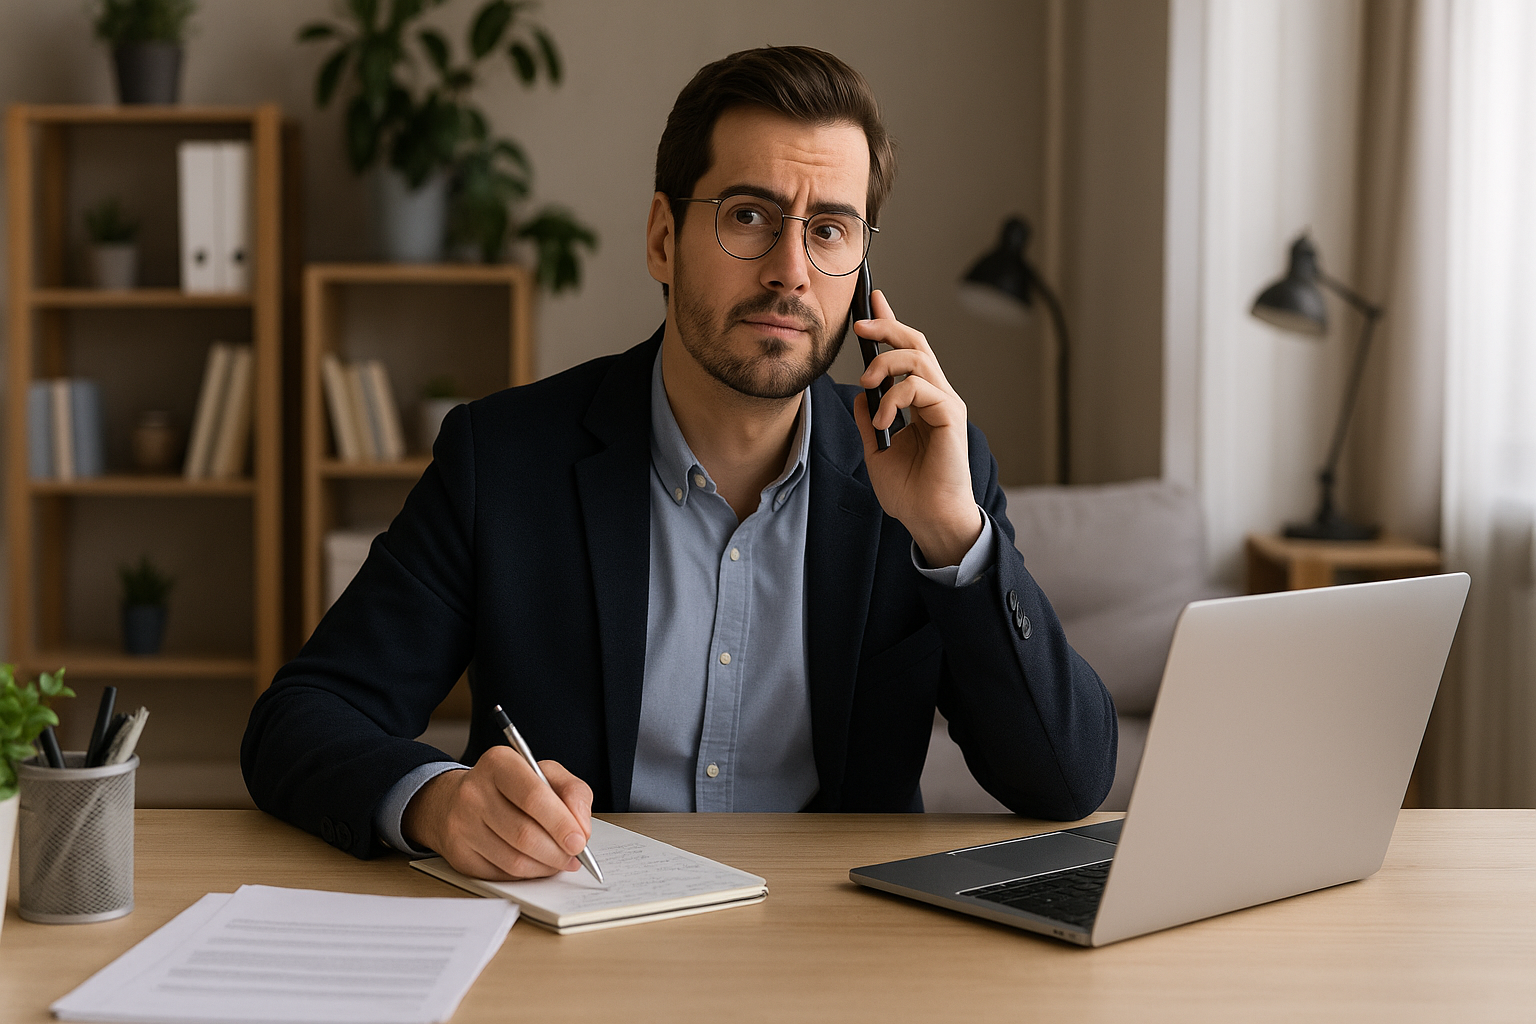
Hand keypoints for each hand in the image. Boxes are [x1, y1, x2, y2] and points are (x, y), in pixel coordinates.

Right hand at [401, 746, 593, 880]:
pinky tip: (536, 864)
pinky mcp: (459, 855)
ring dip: (546, 866)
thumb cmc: (510, 787)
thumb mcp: (545, 773)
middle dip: (558, 851)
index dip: (561, 823)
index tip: (580, 841)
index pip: (533, 797)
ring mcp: (462, 826)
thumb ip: (572, 792)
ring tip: (559, 860)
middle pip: (524, 834)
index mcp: (499, 763)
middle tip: (575, 855)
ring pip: (514, 860)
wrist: (456, 800)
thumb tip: (582, 829)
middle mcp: (473, 793)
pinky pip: (502, 875)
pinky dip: (527, 874)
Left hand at [854, 290, 983, 566]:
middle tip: (860, 325)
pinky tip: (882, 420)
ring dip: (885, 362)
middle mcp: (936, 396)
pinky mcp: (950, 415)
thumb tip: (859, 394)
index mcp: (920, 401)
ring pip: (918, 357)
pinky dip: (894, 397)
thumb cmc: (910, 492)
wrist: (929, 519)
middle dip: (887, 326)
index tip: (873, 301)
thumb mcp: (876, 451)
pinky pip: (919, 386)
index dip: (891, 324)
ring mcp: (945, 403)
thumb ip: (869, 420)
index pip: (906, 353)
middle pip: (915, 343)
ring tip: (866, 382)